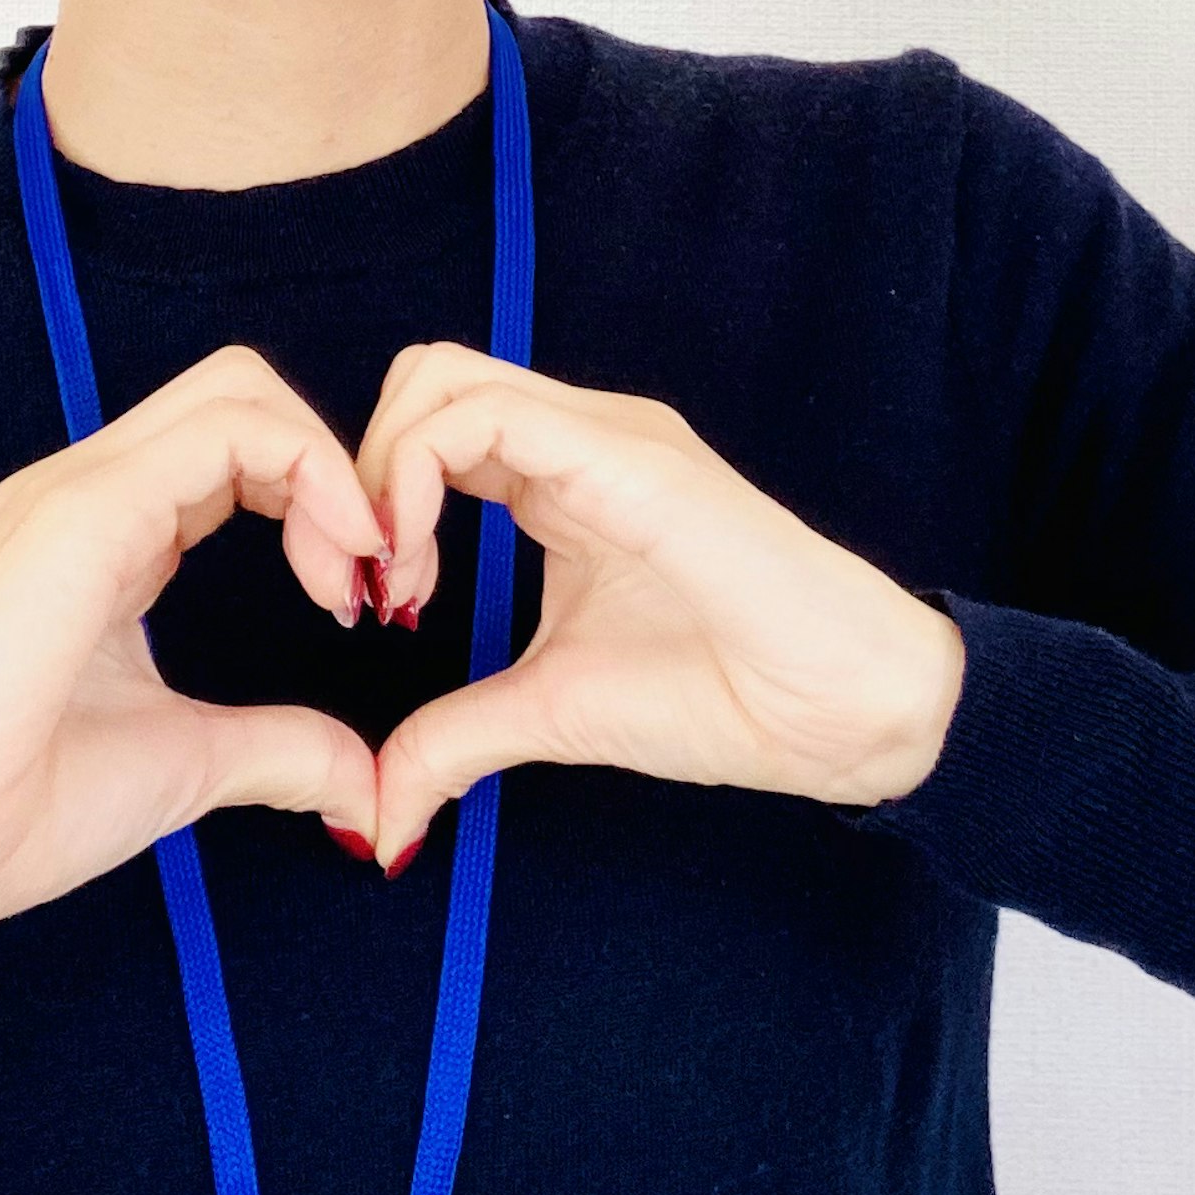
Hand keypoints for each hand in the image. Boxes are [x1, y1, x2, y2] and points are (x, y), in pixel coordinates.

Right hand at [0, 343, 392, 955]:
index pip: (237, 446)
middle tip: (375, 571)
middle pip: (243, 393)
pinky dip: (305, 474)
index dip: (322, 498)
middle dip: (336, 462)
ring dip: (328, 467)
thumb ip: (281, 751)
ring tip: (355, 574)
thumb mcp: (189, 763)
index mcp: (110, 532)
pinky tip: (332, 567)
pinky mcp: (79, 512)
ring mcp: (77, 492)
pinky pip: (220, 436)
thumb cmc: (22, 809)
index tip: (366, 597)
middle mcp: (89, 491)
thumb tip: (366, 789)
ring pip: (237, 393)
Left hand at [353, 342, 967, 874]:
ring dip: (378, 473)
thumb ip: (457, 739)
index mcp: (562, 476)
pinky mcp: (627, 455)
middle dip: (355, 471)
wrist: (839, 709)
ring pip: (440, 378)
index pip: (431, 428)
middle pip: (421, 379)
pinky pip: (485, 416)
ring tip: (391, 582)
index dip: (368, 502)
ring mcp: (605, 434)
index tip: (364, 607)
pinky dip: (414, 477)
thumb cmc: (724, 694)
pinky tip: (420, 570)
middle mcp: (578, 435)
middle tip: (361, 584)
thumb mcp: (552, 712)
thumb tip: (377, 815)